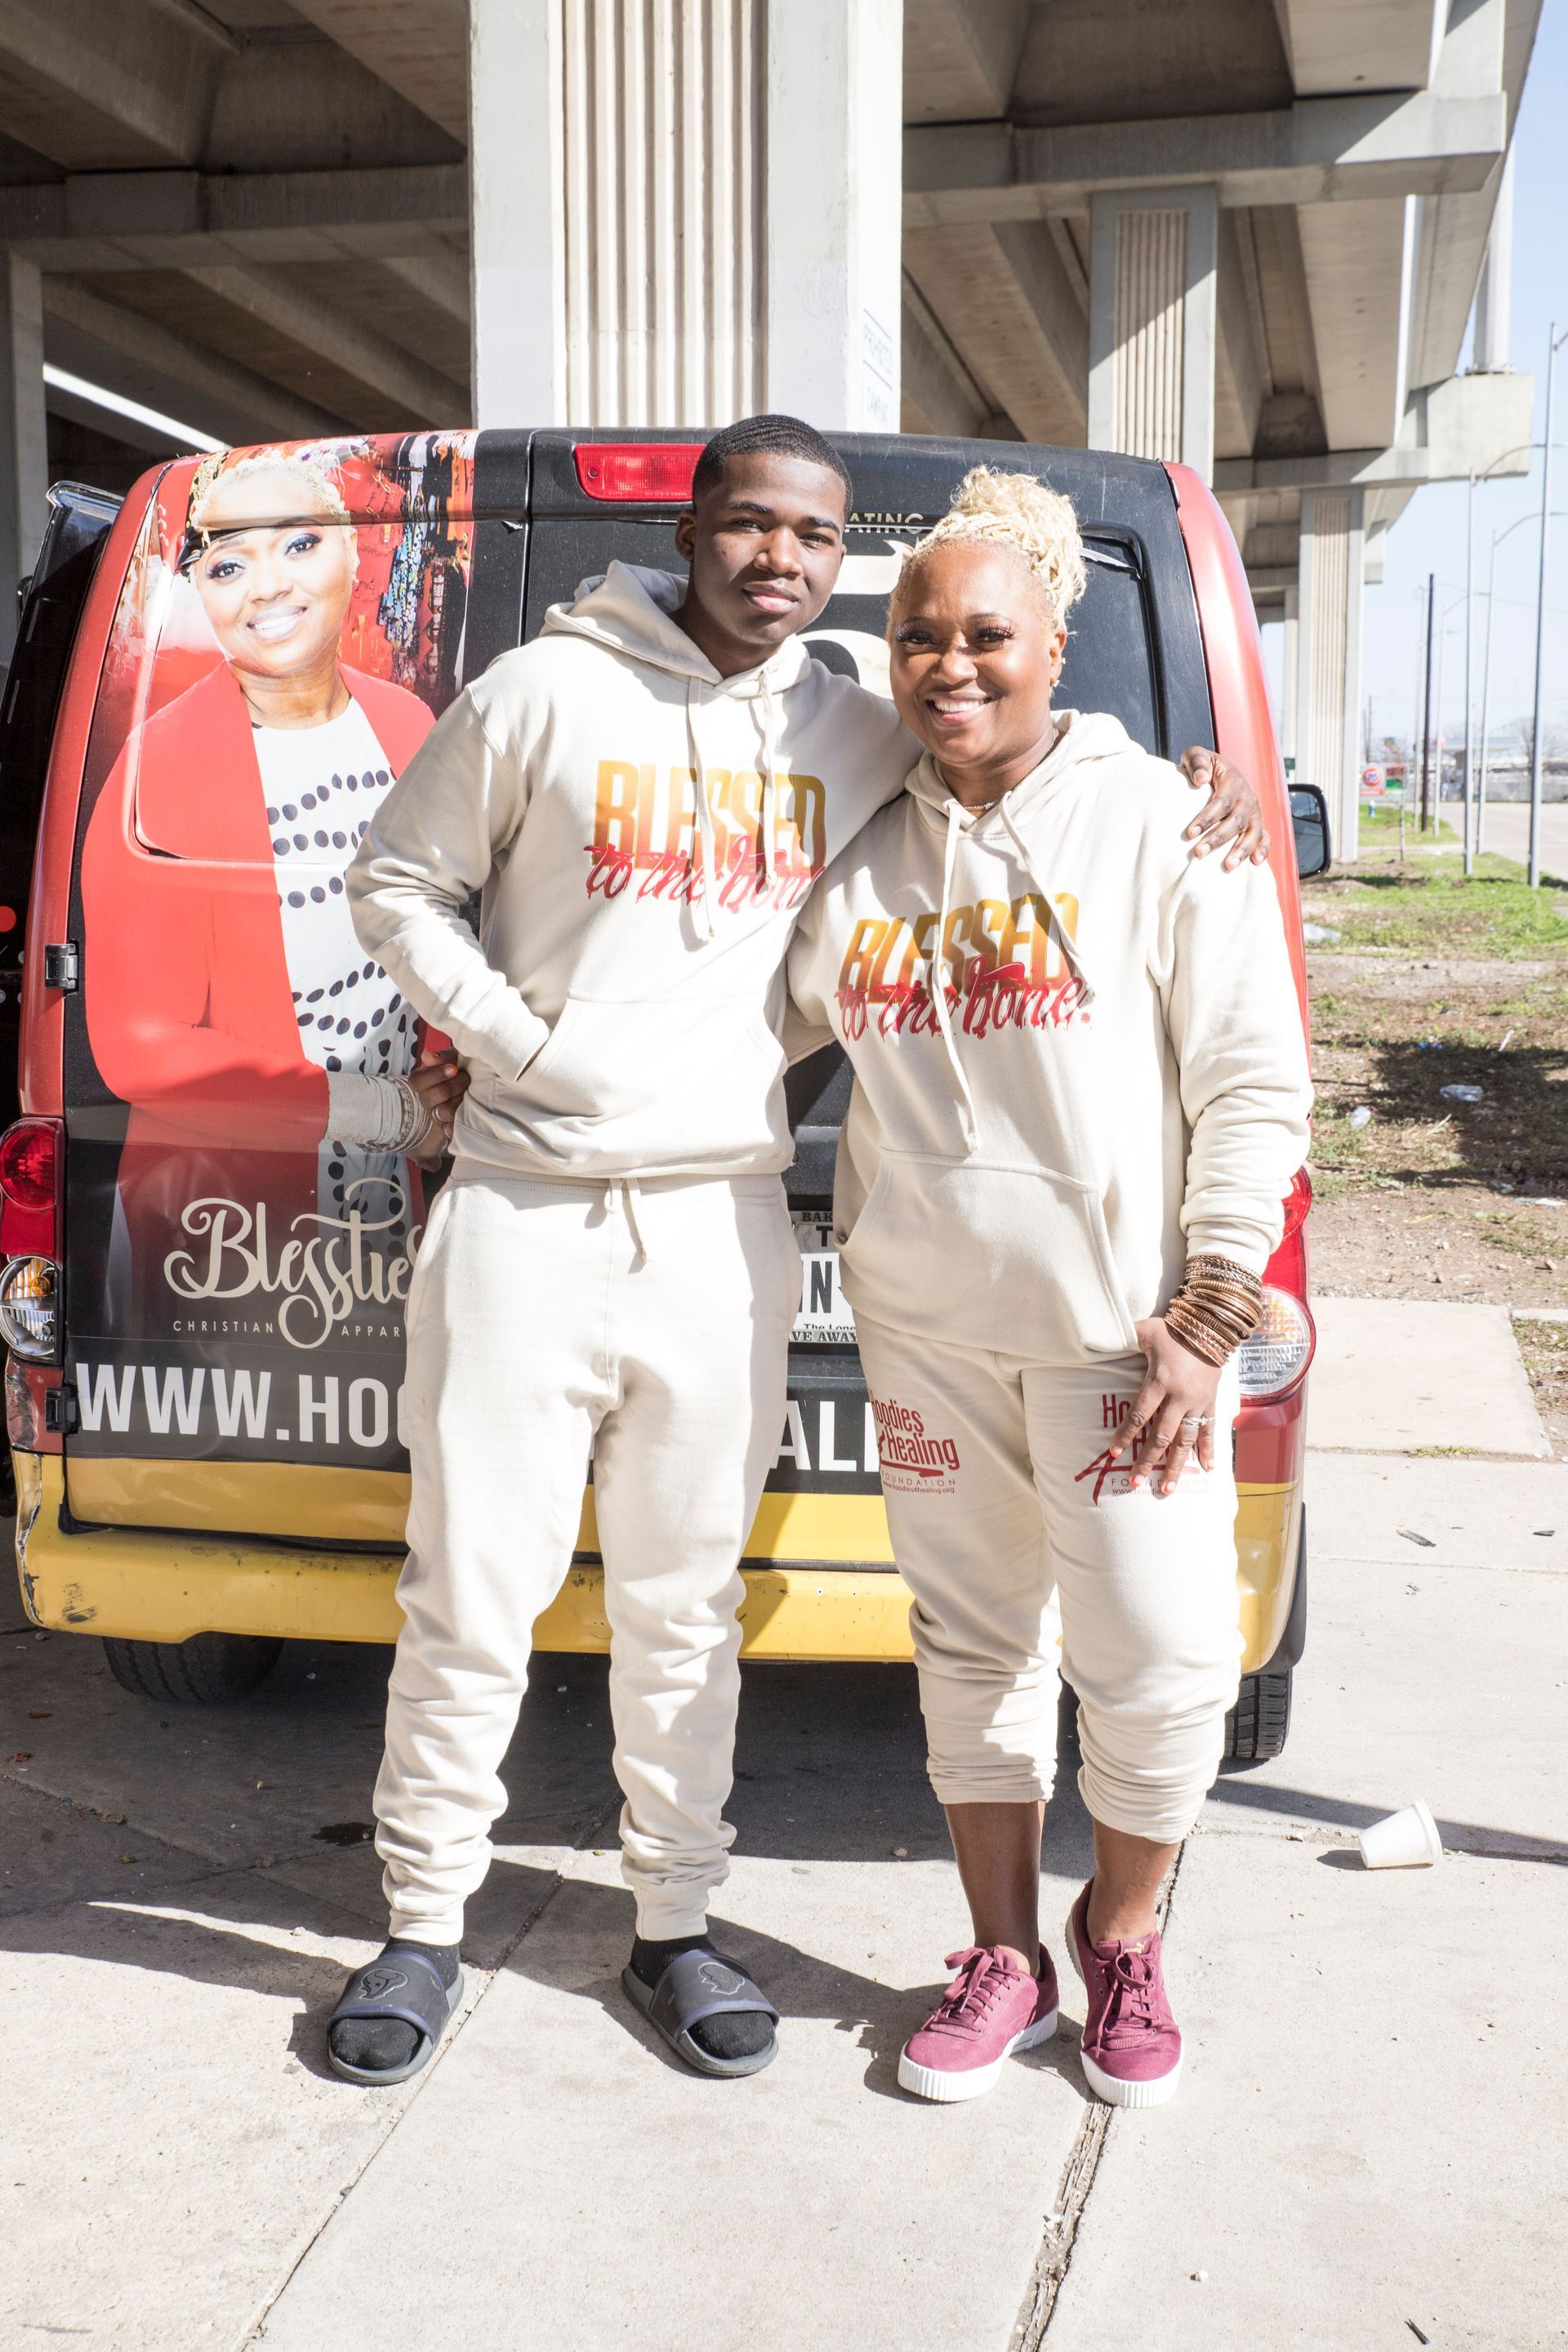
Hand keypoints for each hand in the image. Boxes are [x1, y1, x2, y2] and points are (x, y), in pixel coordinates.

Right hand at [408, 1054, 467, 1162]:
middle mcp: (425, 1099)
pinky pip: (449, 1129)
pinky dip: (457, 1124)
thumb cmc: (461, 1069)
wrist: (477, 1088)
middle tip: (467, 1078)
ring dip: (460, 1099)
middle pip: (435, 1095)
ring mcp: (435, 1115)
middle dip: (456, 1084)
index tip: (454, 1068)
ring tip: (469, 1092)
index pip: (417, 1081)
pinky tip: (465, 1113)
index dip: (436, 1075)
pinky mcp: (446, 1128)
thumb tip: (427, 1055)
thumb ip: (442, 1056)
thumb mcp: (454, 1059)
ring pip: (444, 1111)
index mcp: (421, 1081)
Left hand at [1106, 1316, 1223, 1494]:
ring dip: (1176, 1466)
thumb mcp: (1145, 1331)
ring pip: (1185, 1440)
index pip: (1139, 1414)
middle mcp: (1179, 1397)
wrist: (1211, 1327)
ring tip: (1167, 1489)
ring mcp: (1197, 1402)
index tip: (1113, 1452)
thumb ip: (1123, 1337)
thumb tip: (1097, 1332)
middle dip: (1148, 1460)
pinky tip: (1207, 1470)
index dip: (1125, 1434)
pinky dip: (1209, 1450)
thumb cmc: (1172, 1330)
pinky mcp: (1211, 1402)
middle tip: (1136, 1482)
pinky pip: (1210, 1430)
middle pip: (1161, 1435)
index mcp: (1159, 1381)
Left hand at [1178, 748, 1269, 869]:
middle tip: (1199, 853)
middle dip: (1218, 838)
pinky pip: (1265, 837)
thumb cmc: (1203, 767)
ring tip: (1227, 867)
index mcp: (1234, 781)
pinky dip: (1263, 850)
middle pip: (1236, 821)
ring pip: (1253, 832)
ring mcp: (1255, 812)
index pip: (1222, 802)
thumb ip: (1197, 762)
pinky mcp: (1257, 824)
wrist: (1218, 772)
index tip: (1190, 833)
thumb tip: (1200, 779)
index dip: (1207, 818)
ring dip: (1241, 850)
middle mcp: (1248, 798)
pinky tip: (1255, 863)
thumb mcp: (1196, 756)